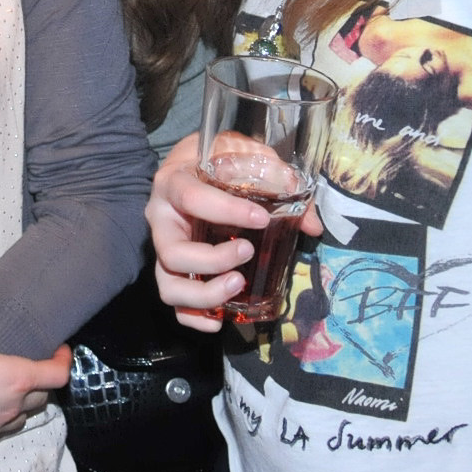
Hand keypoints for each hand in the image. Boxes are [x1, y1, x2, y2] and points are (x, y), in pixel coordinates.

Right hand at [0, 264, 70, 450]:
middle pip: (42, 398)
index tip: (60, 350)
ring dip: (18, 404)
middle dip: (40, 382)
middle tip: (28, 364)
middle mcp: (9, 408)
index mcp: (14, 379)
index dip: (63, 360)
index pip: (57, 374)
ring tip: (3, 387)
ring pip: (18, 419)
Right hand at [147, 135, 322, 330]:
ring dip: (204, 294)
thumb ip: (278, 178)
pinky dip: (195, 318)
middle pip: (172, 253)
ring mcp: (163, 249)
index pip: (191, 199)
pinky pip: (175, 304)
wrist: (192, 164)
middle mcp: (160, 220)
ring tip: (239, 284)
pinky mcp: (172, 271)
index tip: (262, 219)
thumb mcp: (245, 153)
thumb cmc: (218, 159)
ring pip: (169, 285)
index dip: (225, 210)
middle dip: (212, 260)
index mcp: (173, 183)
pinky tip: (221, 318)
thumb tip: (311, 225)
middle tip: (248, 250)